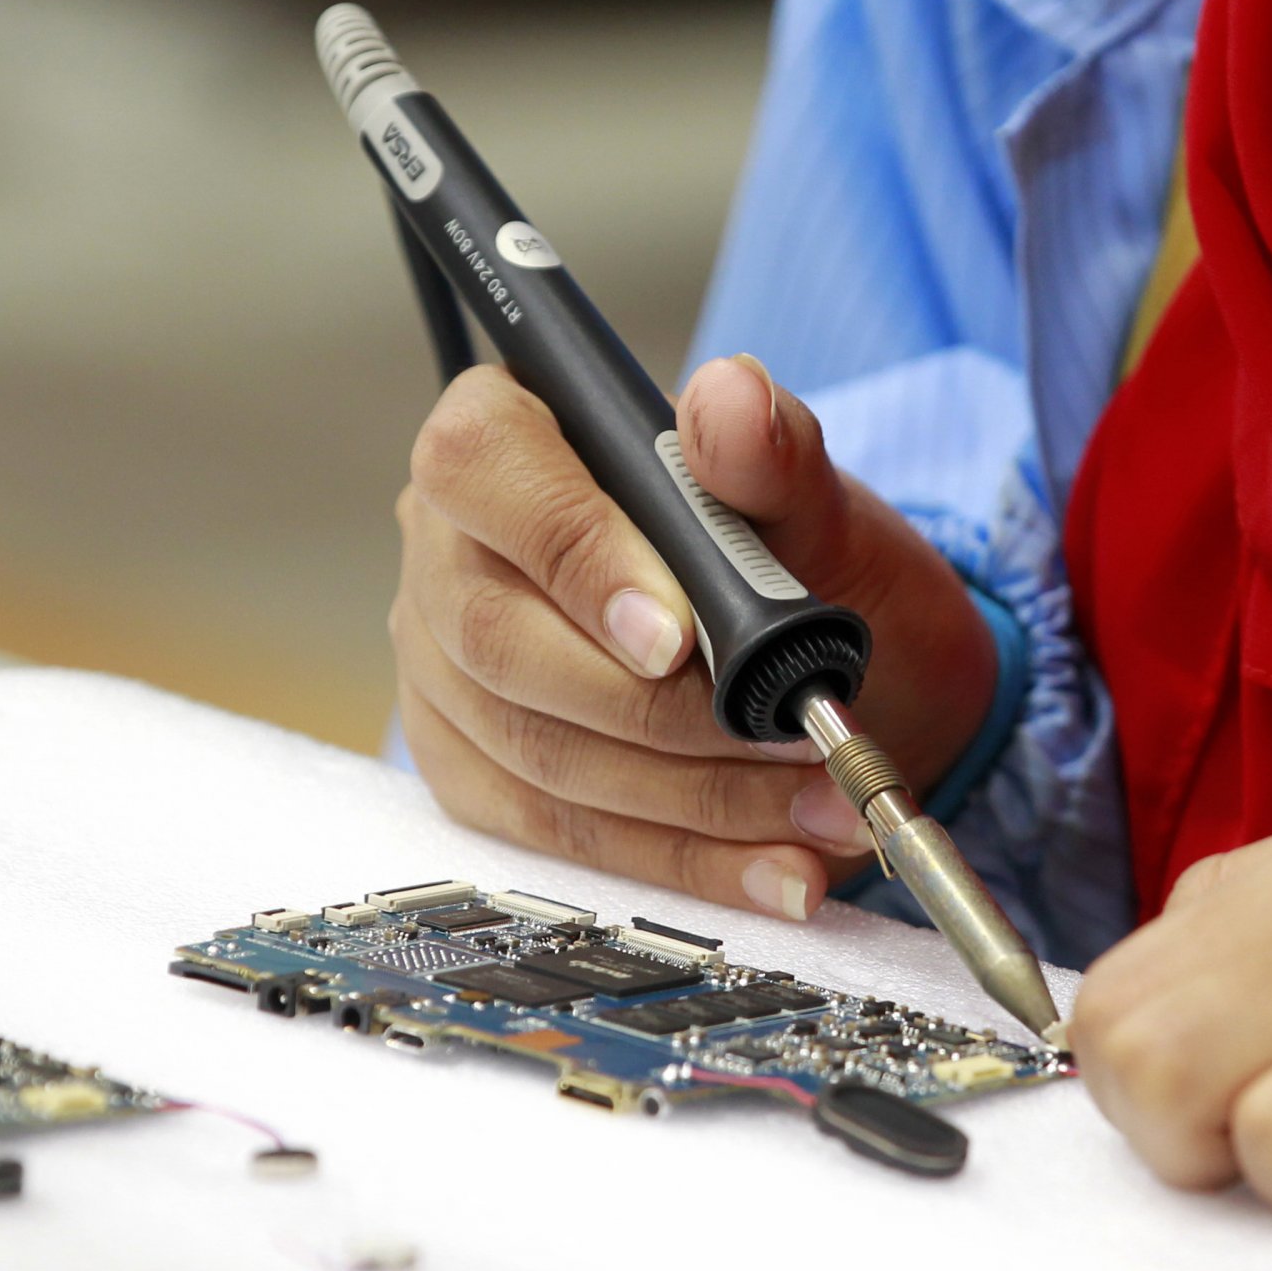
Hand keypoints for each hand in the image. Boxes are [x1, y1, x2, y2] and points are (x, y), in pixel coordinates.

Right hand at [390, 355, 993, 920]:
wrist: (825, 657)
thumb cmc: (800, 555)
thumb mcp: (813, 493)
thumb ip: (772, 448)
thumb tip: (731, 399)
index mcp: (508, 435)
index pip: (486, 470)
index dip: (573, 555)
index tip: (679, 637)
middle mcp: (449, 549)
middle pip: (500, 638)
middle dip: (657, 711)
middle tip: (785, 736)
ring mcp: (446, 668)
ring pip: (534, 751)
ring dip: (691, 796)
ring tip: (818, 808)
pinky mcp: (474, 769)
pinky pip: (555, 836)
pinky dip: (678, 861)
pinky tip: (774, 870)